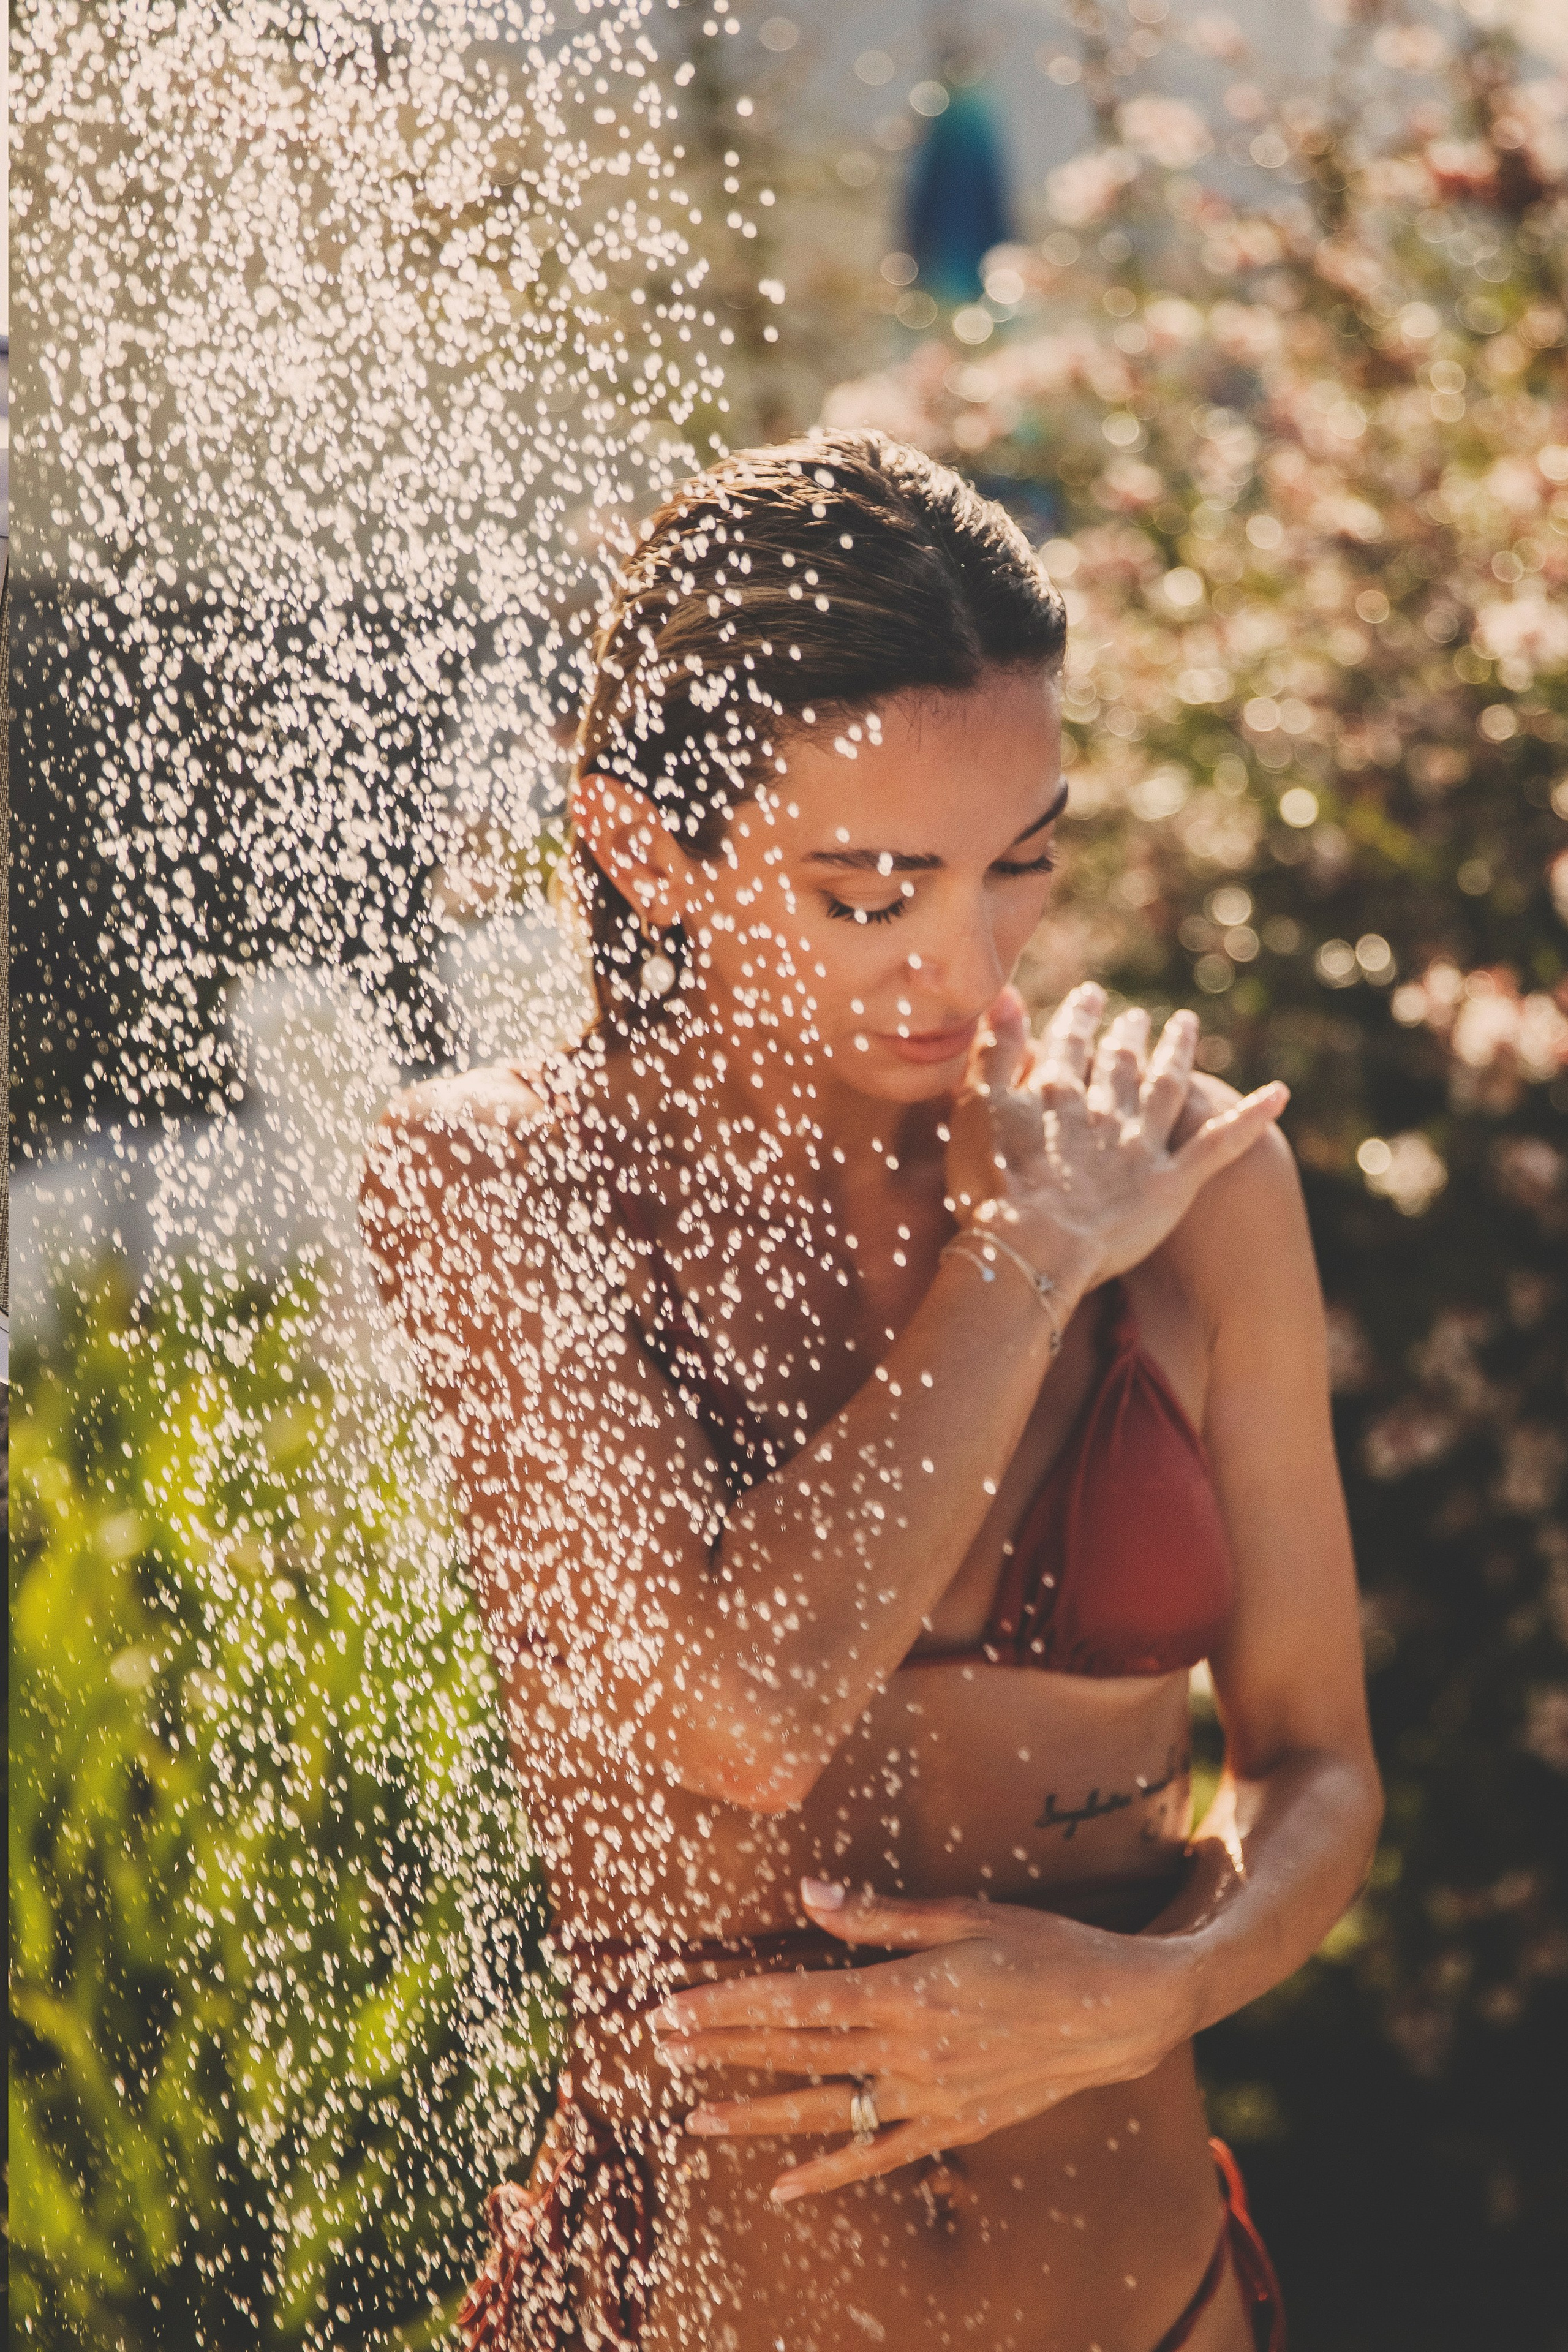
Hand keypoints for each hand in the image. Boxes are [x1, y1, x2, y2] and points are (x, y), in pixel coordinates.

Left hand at [650, 1877, 1197, 2203]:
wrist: (1123, 2011)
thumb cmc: (1044, 1946)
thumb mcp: (965, 1913)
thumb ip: (881, 1915)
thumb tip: (809, 1897)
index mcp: (908, 1990)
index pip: (797, 2000)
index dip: (730, 2005)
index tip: (675, 2008)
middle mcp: (911, 2051)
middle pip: (798, 2053)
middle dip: (725, 2050)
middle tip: (662, 2047)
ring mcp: (932, 2097)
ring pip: (827, 2111)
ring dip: (757, 2113)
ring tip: (696, 2116)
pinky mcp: (955, 2125)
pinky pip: (880, 2155)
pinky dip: (829, 2172)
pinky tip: (782, 2183)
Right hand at [944, 982, 1287, 1289]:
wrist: (1032, 1247)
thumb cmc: (991, 1186)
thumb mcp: (977, 1110)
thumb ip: (994, 1052)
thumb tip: (1006, 993)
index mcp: (1056, 1092)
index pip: (1069, 1044)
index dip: (1079, 1018)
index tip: (1090, 996)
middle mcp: (1106, 1108)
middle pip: (1120, 1061)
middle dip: (1128, 1034)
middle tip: (1136, 1016)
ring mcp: (1143, 1145)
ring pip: (1168, 1086)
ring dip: (1178, 1052)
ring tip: (1186, 1026)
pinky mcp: (1173, 1183)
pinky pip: (1221, 1144)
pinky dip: (1251, 1116)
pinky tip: (1280, 1094)